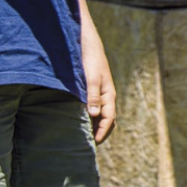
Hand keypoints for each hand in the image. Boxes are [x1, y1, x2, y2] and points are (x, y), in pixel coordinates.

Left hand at [81, 21, 116, 143]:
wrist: (85, 41)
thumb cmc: (89, 58)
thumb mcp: (91, 77)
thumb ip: (93, 95)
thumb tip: (94, 114)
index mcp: (108, 94)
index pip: (109, 119)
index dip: (102, 133)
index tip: (93, 144)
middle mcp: (105, 96)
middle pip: (107, 120)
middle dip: (100, 133)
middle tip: (87, 146)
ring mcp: (99, 93)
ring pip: (100, 115)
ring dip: (94, 126)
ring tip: (81, 137)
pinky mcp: (91, 89)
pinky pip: (93, 108)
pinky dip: (88, 117)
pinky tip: (77, 120)